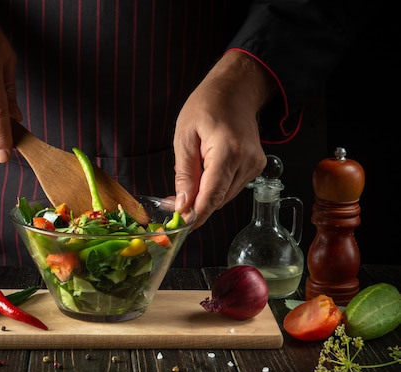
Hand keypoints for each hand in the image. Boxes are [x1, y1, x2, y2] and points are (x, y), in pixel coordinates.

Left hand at [173, 50, 274, 227]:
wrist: (236, 90)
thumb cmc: (206, 106)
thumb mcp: (184, 136)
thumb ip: (184, 173)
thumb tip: (182, 204)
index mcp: (228, 151)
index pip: (213, 195)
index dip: (196, 214)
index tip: (181, 226)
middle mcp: (247, 162)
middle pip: (219, 200)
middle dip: (196, 206)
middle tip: (172, 204)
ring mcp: (255, 165)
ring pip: (225, 197)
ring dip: (205, 198)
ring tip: (186, 187)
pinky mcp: (256, 167)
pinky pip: (232, 188)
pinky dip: (215, 188)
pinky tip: (203, 177)